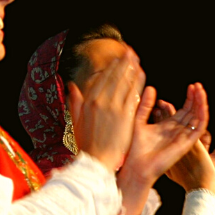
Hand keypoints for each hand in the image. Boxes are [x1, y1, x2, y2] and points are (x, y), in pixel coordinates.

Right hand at [68, 48, 144, 171]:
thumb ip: (75, 102)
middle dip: (123, 63)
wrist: (97, 161)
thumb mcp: (77, 122)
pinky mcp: (126, 116)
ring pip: (124, 82)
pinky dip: (138, 83)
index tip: (118, 61)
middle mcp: (101, 101)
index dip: (111, 68)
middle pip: (114, 76)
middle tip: (130, 53)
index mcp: (89, 101)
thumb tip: (72, 86)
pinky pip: (133, 94)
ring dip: (131, 69)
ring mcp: (114, 108)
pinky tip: (142, 75)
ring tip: (137, 59)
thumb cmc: (87, 145)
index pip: (102, 79)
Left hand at [116, 84, 210, 212]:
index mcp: (168, 127)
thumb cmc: (134, 148)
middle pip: (193, 112)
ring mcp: (184, 137)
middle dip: (196, 98)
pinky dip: (202, 114)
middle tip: (197, 85)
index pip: (184, 110)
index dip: (189, 98)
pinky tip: (201, 103)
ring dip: (201, 103)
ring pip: (198, 118)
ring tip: (200, 89)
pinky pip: (199, 127)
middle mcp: (178, 132)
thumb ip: (145, 105)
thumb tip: (151, 88)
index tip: (190, 86)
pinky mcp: (187, 143)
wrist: (136, 167)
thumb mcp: (139, 120)